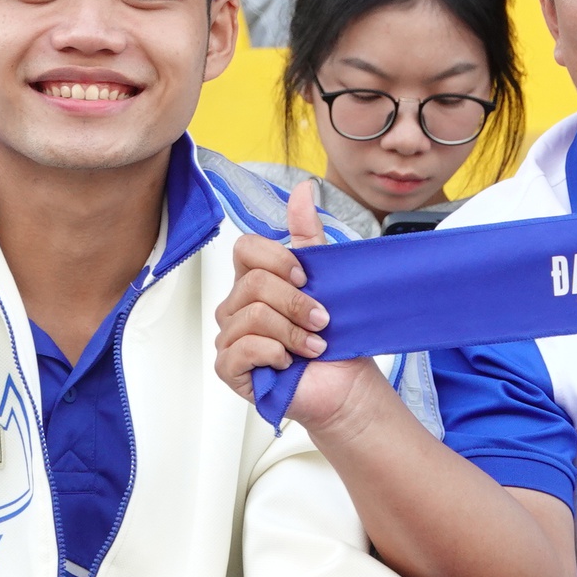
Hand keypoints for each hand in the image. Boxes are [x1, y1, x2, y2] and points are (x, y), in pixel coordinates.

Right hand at [212, 183, 389, 429]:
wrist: (346, 386)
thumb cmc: (336, 340)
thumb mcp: (327, 281)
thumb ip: (309, 235)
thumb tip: (303, 189)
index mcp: (254, 282)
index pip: (246, 249)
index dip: (277, 259)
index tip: (306, 277)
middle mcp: (236, 307)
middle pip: (254, 284)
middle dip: (296, 303)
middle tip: (321, 321)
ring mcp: (229, 337)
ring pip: (253, 316)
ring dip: (293, 333)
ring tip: (313, 346)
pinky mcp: (229, 368)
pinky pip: (243, 348)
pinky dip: (275, 353)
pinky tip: (289, 363)